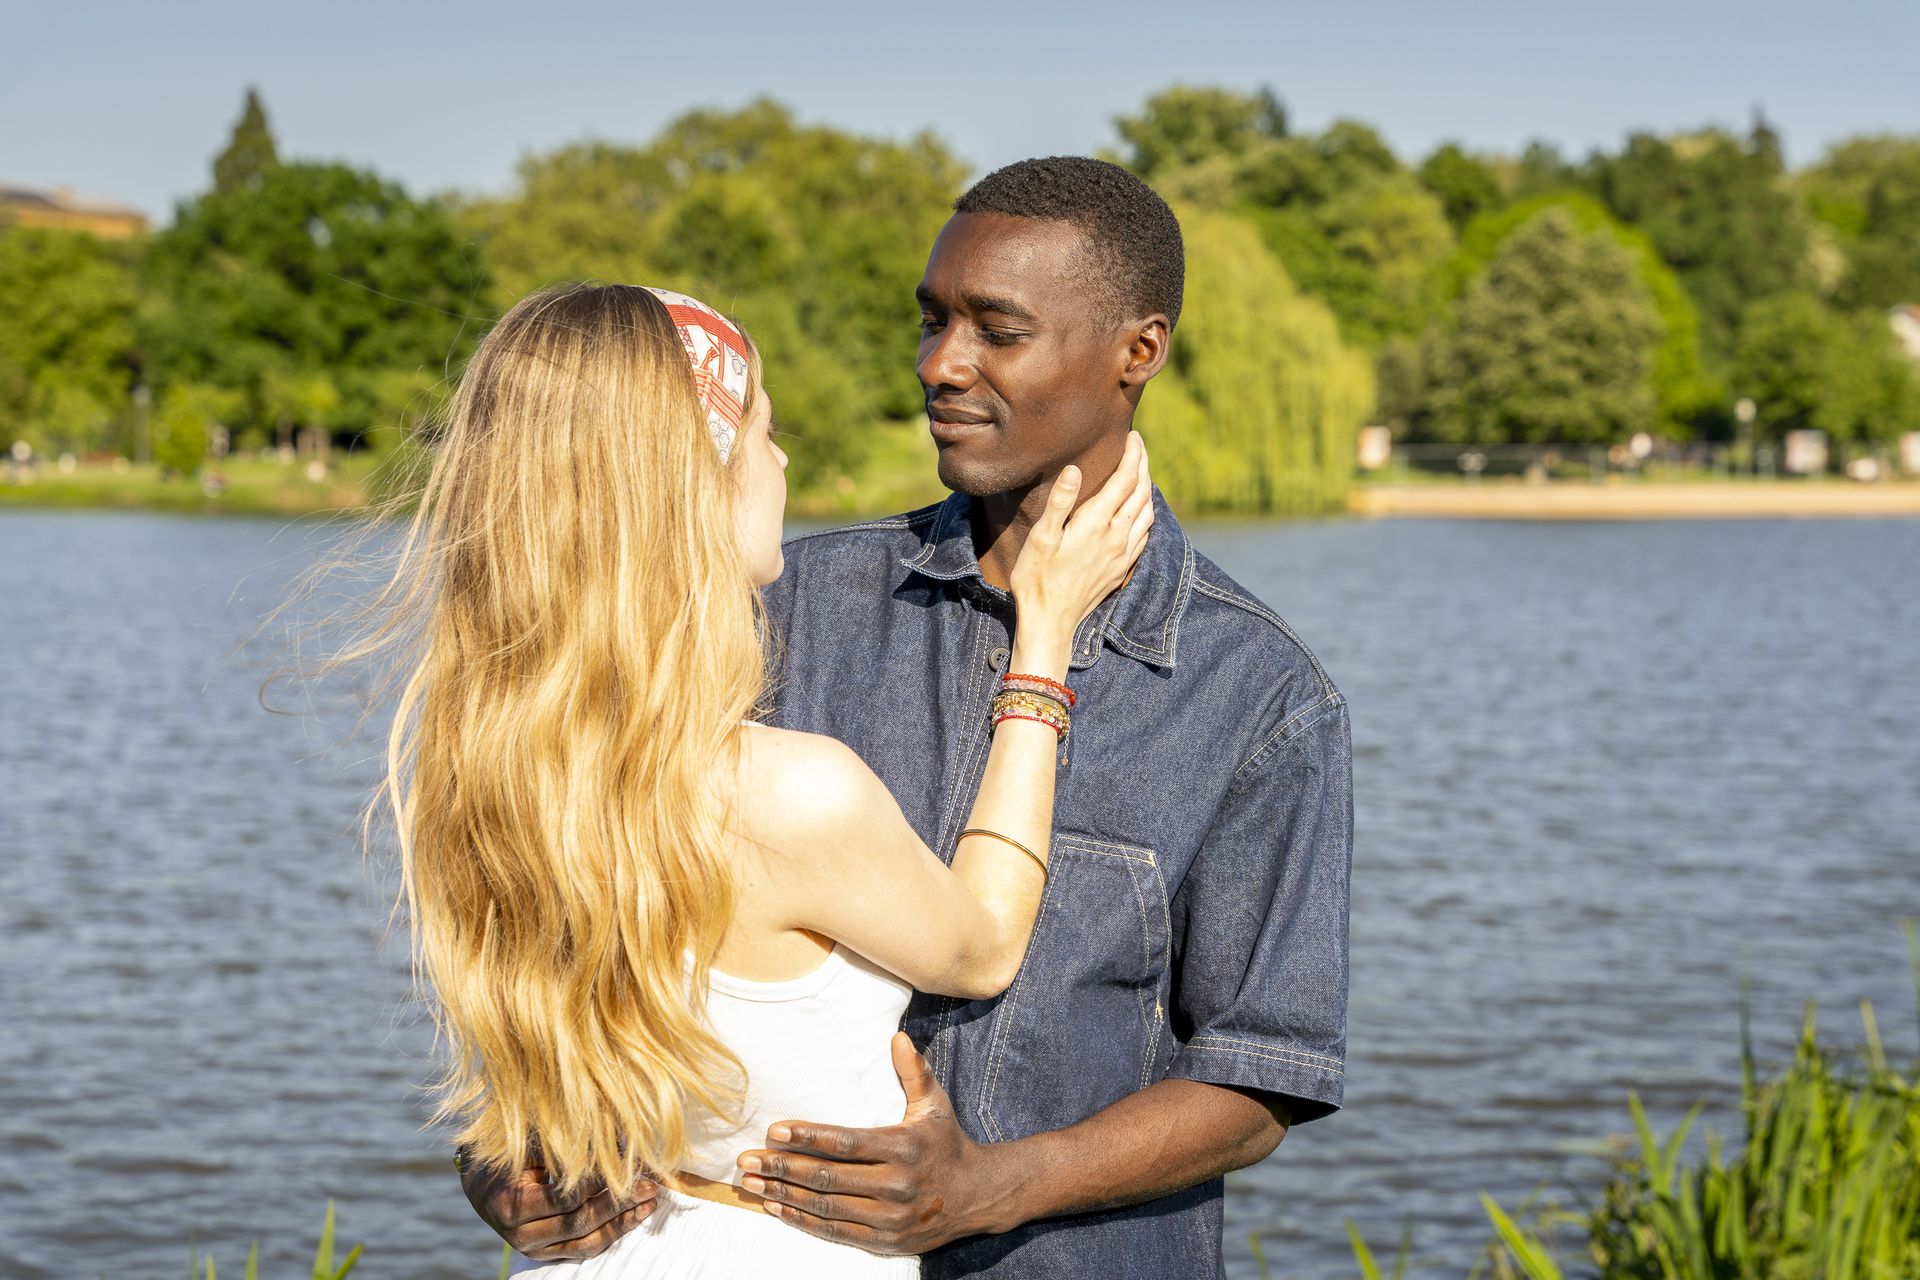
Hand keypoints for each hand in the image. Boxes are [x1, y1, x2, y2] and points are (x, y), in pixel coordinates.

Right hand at [459, 1148, 657, 1262]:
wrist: (484, 1185)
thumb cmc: (508, 1154)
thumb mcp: (527, 1145)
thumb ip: (561, 1147)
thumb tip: (609, 1133)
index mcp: (511, 1205)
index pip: (562, 1198)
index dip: (595, 1183)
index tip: (625, 1165)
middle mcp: (521, 1235)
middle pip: (578, 1222)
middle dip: (617, 1204)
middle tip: (648, 1185)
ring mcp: (536, 1249)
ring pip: (585, 1242)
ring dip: (622, 1223)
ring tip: (650, 1202)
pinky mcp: (550, 1253)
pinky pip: (585, 1249)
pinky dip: (613, 1233)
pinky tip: (636, 1216)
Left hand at [737, 1033, 1020, 1253]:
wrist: (977, 1196)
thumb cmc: (946, 1143)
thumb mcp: (935, 1105)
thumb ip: (914, 1072)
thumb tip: (898, 1037)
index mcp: (904, 1147)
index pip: (846, 1142)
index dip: (808, 1137)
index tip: (774, 1130)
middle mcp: (897, 1185)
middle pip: (829, 1178)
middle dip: (782, 1168)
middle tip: (747, 1160)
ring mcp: (890, 1218)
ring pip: (826, 1208)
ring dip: (784, 1196)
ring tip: (752, 1185)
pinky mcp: (885, 1242)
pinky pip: (835, 1232)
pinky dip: (802, 1221)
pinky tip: (777, 1208)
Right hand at [1009, 431, 1153, 642]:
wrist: (1051, 621)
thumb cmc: (1037, 578)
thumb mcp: (1041, 538)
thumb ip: (1060, 502)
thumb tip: (1073, 469)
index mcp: (1097, 523)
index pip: (1126, 479)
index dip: (1133, 454)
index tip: (1133, 436)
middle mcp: (1118, 537)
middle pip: (1142, 492)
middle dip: (1144, 465)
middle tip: (1139, 447)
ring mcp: (1123, 554)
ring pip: (1148, 512)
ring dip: (1148, 488)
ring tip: (1141, 472)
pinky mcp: (1123, 568)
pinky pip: (1145, 533)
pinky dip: (1147, 512)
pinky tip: (1140, 510)